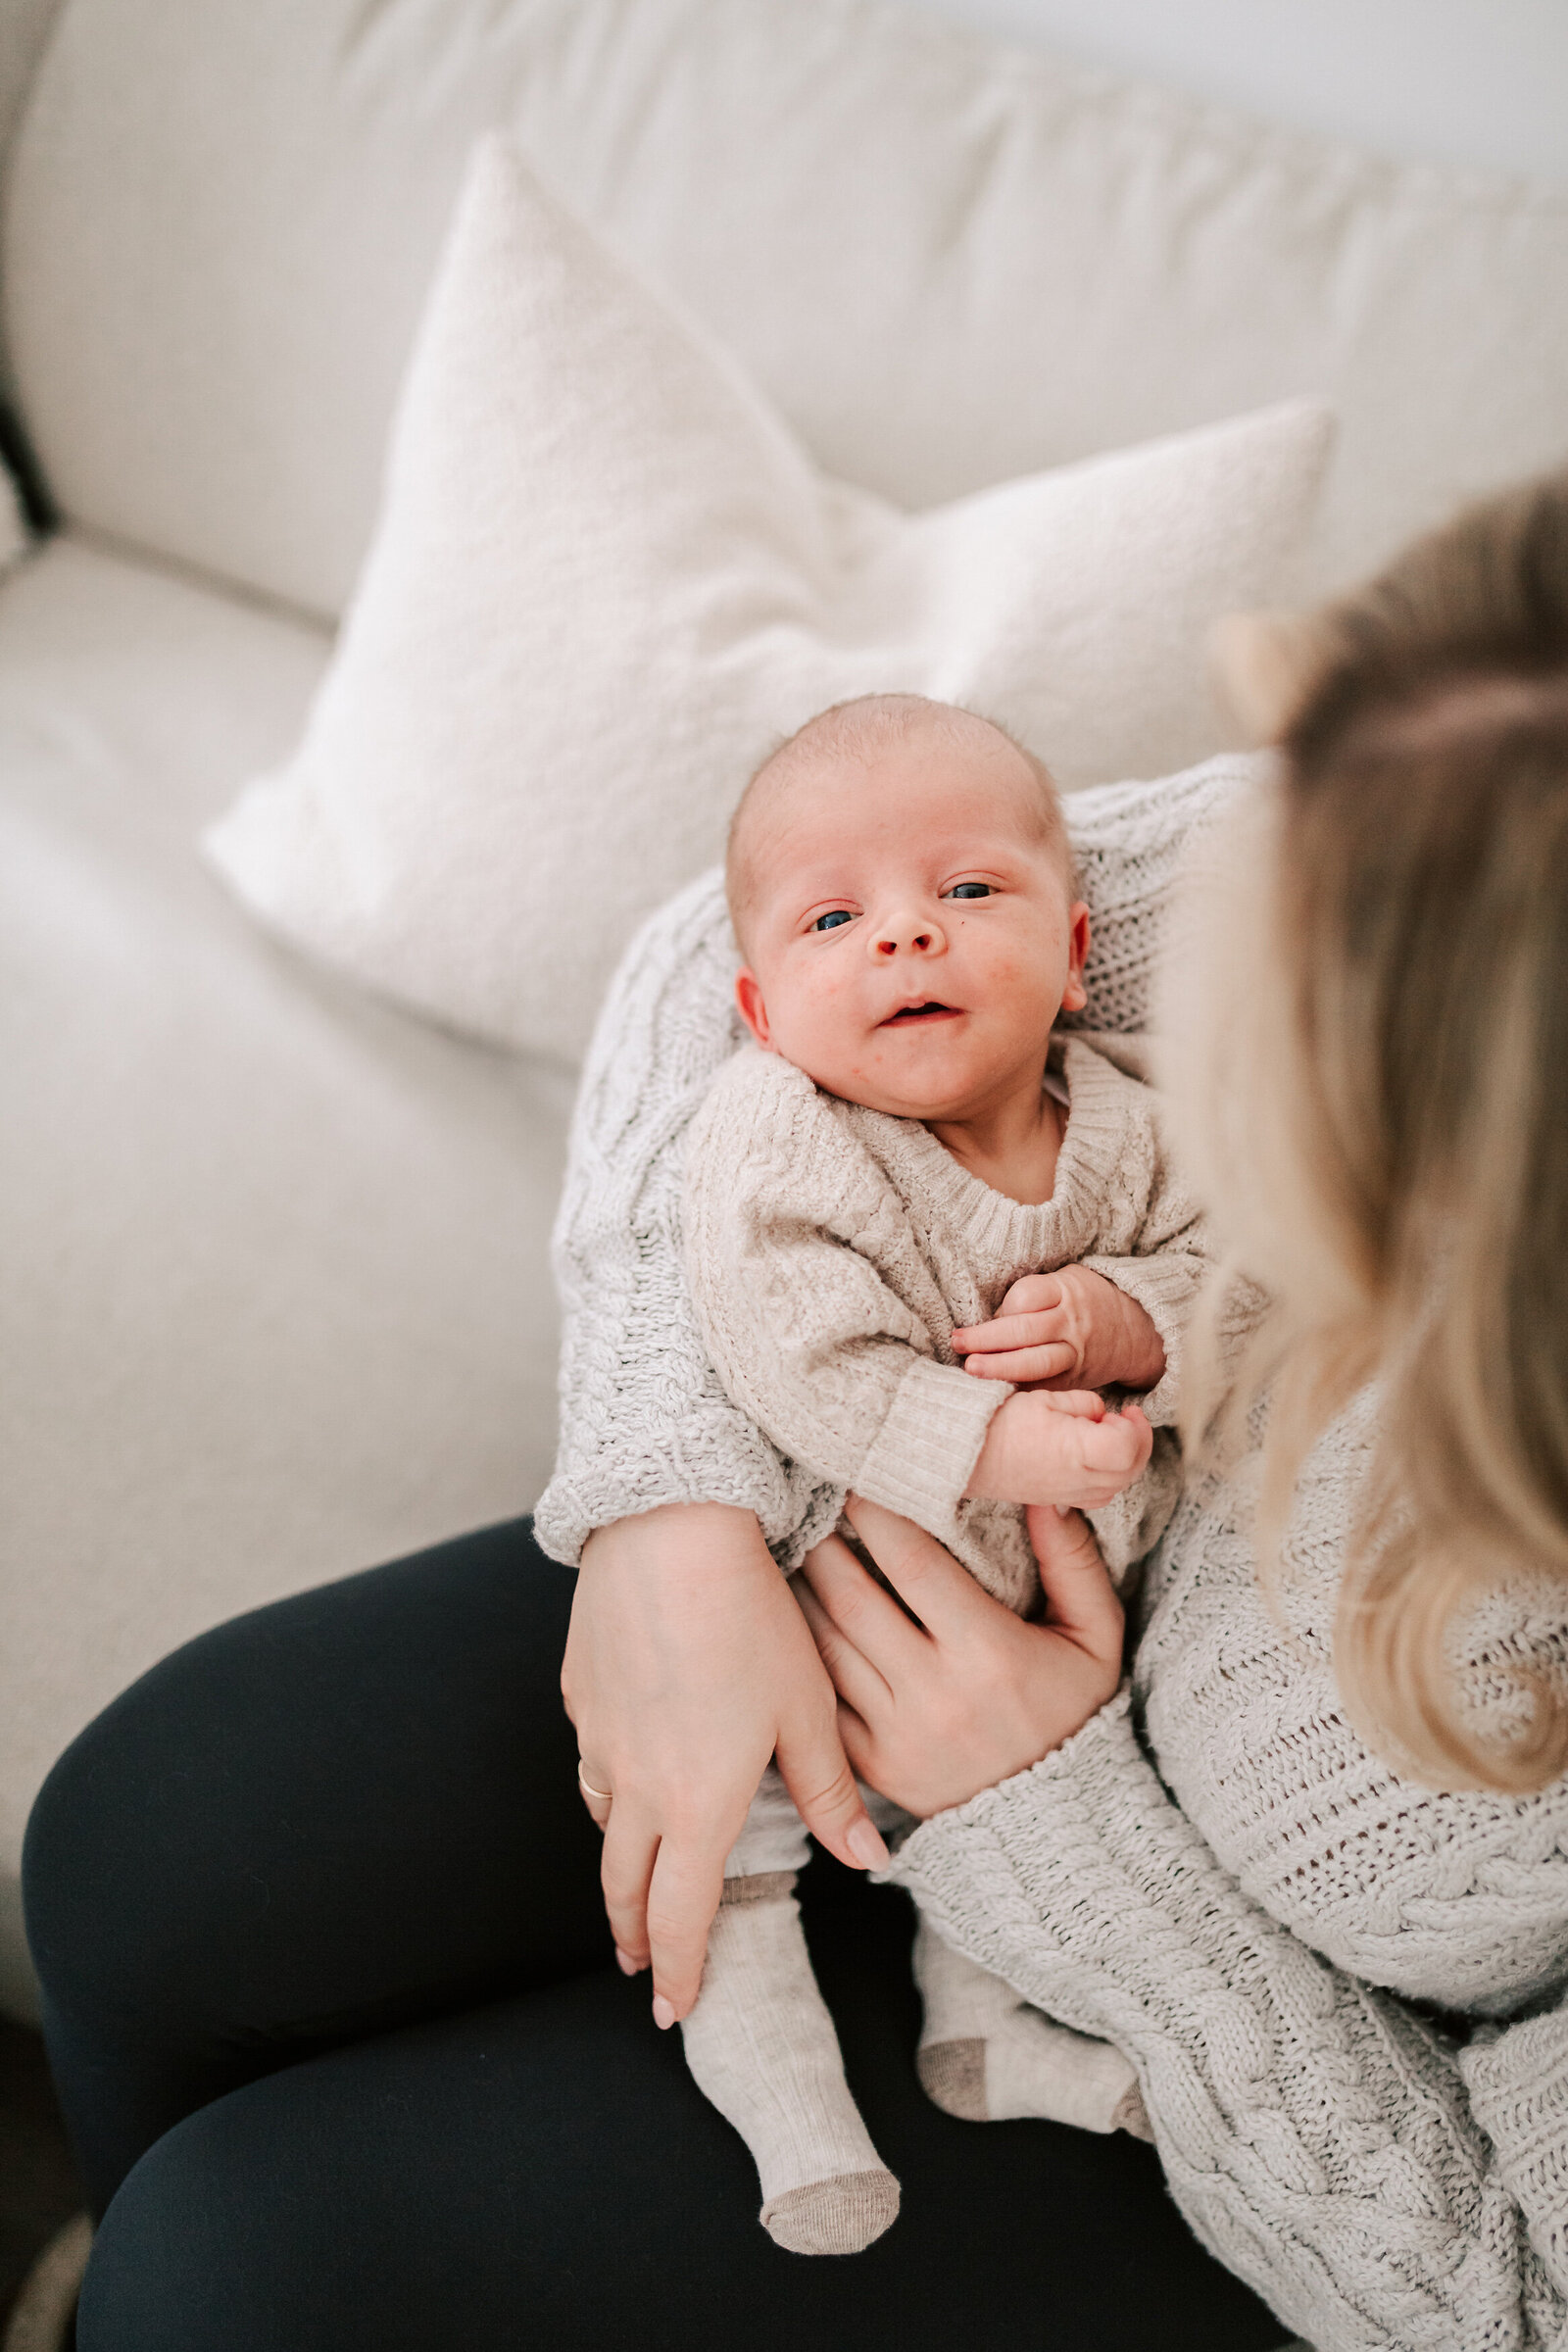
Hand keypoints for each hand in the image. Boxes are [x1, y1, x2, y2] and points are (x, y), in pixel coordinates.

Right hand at [563, 1503, 889, 2025]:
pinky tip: (624, 1765)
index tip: (676, 2009)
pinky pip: (590, 1755)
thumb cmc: (754, 1618)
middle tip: (640, 1967)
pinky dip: (606, 1783)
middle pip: (623, 1887)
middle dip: (633, 1936)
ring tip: (631, 1876)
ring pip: (600, 1819)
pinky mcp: (578, 1690)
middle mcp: (636, 1783)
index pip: (682, 1917)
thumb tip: (868, 1863)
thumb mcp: (810, 1709)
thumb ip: (831, 1792)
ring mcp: (598, 1736)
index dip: (681, 1970)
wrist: (673, 1530)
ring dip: (617, 1860)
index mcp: (698, 1804)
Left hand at [795, 1496, 1123, 1816]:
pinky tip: (795, 1616)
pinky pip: (821, 1698)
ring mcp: (897, 1735)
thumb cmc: (1076, 1711)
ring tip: (794, 1547)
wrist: (1058, 1823)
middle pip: (851, 1599)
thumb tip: (1046, 1493)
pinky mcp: (872, 1767)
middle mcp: (936, 1695)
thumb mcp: (1096, 1636)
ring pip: (824, 1646)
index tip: (856, 1478)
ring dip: (801, 1592)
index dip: (876, 1515)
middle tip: (808, 1501)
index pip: (912, 1564)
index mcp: (990, 1654)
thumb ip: (1072, 1562)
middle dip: (823, 1543)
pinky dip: (803, 1653)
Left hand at [954, 1267, 1165, 1392]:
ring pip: (1036, 1363)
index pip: (1027, 1296)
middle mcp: (1071, 1323)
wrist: (1134, 1333)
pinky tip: (995, 1390)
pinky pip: (1044, 1387)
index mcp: (1066, 1291)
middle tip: (958, 1344)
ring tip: (971, 1369)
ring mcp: (1074, 1354)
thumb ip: (1032, 1293)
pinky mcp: (1074, 1380)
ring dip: (999, 1367)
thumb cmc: (1084, 1301)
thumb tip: (988, 1318)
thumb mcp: (1066, 1279)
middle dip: (987, 1339)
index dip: (1001, 1307)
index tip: (981, 1316)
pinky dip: (1018, 1388)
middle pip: (1025, 1330)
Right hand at [966, 1388, 1152, 1507]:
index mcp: (1078, 1450)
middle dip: (1139, 1441)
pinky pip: (1100, 1496)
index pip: (1128, 1447)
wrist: (965, 1454)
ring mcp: (1070, 1495)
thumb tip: (1101, 1414)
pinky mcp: (1059, 1501)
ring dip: (1127, 1460)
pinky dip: (1110, 1477)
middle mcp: (1078, 1479)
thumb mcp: (1045, 1398)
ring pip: (1119, 1485)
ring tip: (1112, 1434)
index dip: (1136, 1428)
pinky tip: (1095, 1457)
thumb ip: (1084, 1404)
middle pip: (1131, 1469)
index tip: (1127, 1410)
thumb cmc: (1000, 1422)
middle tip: (1129, 1418)